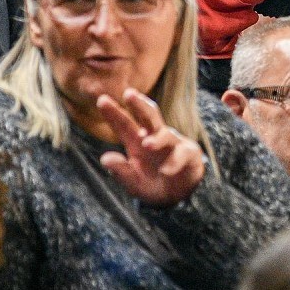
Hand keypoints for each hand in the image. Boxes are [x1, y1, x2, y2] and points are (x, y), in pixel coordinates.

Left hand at [97, 89, 205, 207]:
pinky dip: (175, 161)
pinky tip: (166, 170)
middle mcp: (154, 137)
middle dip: (139, 104)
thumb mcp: (133, 181)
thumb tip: (104, 159)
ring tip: (147, 144)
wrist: (176, 196)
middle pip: (147, 116)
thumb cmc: (151, 183)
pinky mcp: (188, 153)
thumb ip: (120, 171)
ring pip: (166, 134)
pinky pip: (182, 153)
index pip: (124, 124)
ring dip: (156, 139)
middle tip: (129, 94)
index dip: (113, 112)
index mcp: (136, 141)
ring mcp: (172, 144)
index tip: (101, 100)